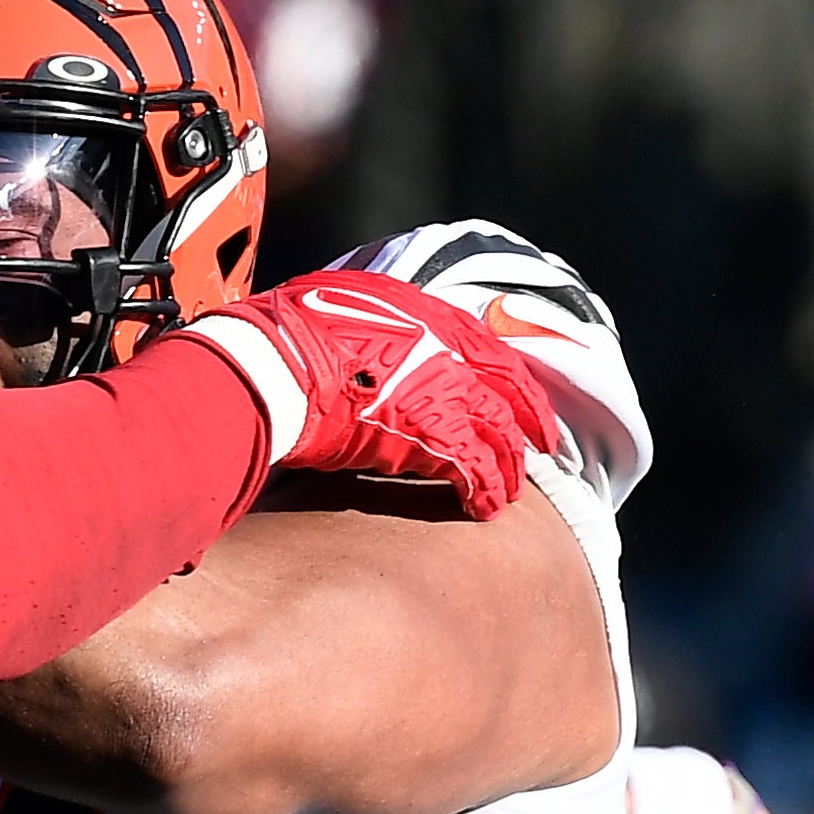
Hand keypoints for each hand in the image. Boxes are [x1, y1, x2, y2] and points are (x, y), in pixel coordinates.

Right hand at [176, 269, 565, 515]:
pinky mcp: (430, 430)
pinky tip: (485, 508)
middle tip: (542, 446)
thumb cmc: (284, 335)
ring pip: (496, 429)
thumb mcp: (333, 305)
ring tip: (510, 490)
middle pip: (504, 384)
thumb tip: (359, 334)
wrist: (271, 363)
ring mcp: (441, 385)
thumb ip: (366, 322)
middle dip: (526, 419)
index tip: (515, 394)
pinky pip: (474, 465)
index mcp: (420, 310)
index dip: (502, 375)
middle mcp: (442, 343)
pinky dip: (484, 489)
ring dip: (507, 464)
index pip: (480, 343)